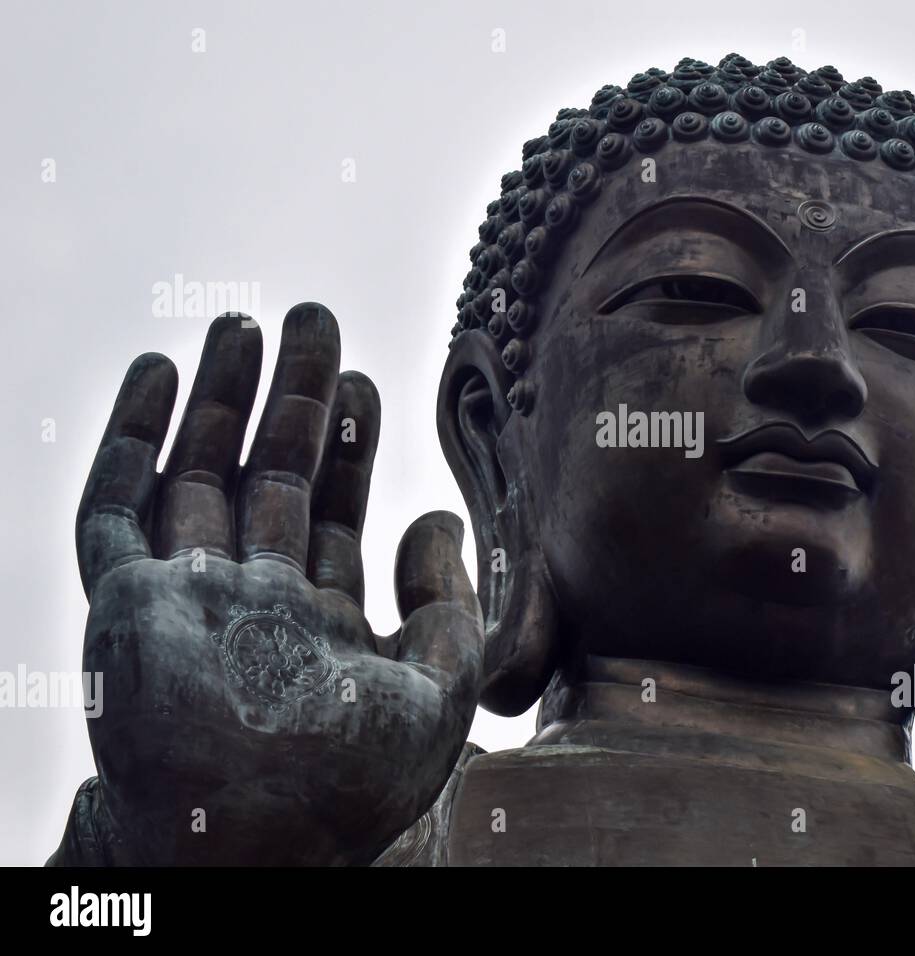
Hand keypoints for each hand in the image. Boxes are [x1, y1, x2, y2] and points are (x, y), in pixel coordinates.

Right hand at [75, 305, 482, 864]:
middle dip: (289, 397)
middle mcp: (252, 598)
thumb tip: (438, 513)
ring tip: (240, 322)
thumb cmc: (349, 789)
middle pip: (270, 473)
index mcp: (321, 621)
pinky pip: (117, 507)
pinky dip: (134, 438)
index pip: (332, 508)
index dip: (347, 442)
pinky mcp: (123, 601)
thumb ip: (451, 602)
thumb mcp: (439, 692)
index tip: (360, 378)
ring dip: (217, 398)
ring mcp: (185, 596)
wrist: (250, 848)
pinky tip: (158, 374)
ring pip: (198, 473)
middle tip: (309, 317)